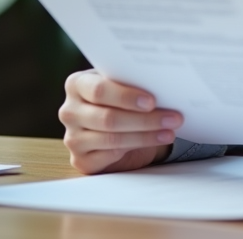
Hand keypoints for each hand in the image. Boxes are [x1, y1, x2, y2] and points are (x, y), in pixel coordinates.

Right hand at [59, 69, 181, 173]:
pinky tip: (155, 141)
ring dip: (146, 135)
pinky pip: (110, 155)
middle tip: (173, 118)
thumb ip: (131, 82)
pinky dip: (136, 148)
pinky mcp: (80, 160)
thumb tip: (164, 84)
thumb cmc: (120, 99)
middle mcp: (69, 111)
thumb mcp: (122, 85)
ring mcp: (72, 138)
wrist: (114, 124)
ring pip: (112, 139)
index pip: (99, 90)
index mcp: (76, 84)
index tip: (151, 101)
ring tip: (170, 131)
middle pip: (108, 118)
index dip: (126, 97)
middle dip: (145, 119)